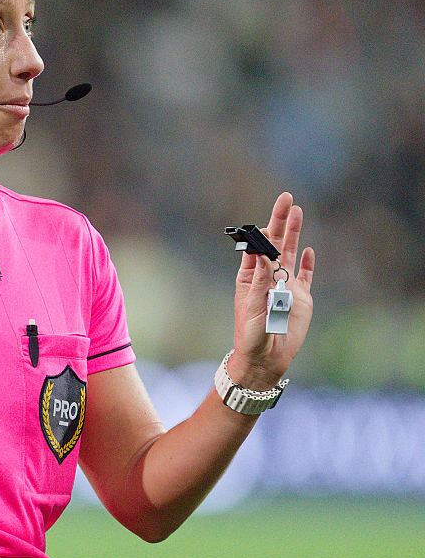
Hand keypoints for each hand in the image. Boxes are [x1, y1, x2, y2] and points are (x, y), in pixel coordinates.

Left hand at [229, 192, 315, 390]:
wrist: (265, 359)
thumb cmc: (250, 335)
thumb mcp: (252, 306)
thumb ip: (260, 280)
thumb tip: (262, 254)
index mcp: (250, 277)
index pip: (256, 248)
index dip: (260, 232)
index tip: (265, 218)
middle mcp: (268, 277)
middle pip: (275, 244)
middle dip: (280, 221)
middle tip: (286, 198)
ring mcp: (286, 286)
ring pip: (290, 254)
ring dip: (293, 234)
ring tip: (297, 212)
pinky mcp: (301, 299)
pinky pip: (306, 276)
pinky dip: (307, 263)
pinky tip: (307, 249)